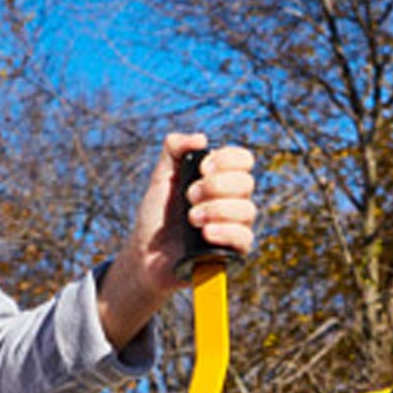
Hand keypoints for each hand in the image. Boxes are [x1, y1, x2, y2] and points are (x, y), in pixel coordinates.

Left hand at [98, 133, 255, 351]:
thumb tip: (201, 138)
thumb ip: (174, 149)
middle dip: (214, 186)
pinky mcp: (233, 253)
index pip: (243, 161)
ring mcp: (235, 227)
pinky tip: (205, 234)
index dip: (227, 160)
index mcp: (220, 180)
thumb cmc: (156, 216)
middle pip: (246, 183)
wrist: (145, 254)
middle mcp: (233, 202)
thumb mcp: (161, 177)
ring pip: (247, 210)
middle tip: (189, 197)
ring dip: (216, 210)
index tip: (203, 168)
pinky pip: (245, 239)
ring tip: (191, 219)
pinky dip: (225, 232)